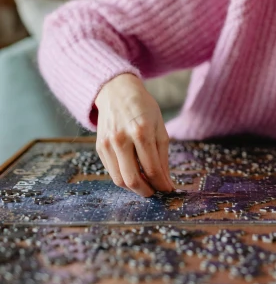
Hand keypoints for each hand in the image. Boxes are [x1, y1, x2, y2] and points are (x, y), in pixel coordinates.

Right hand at [94, 73, 174, 196]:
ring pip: (119, 180)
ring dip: (134, 188)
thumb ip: (163, 155)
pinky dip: (123, 177)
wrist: (117, 91)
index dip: (161, 184)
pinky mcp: (99, 147)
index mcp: (141, 131)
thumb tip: (166, 182)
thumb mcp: (159, 126)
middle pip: (132, 179)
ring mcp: (107, 143)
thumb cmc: (143, 108)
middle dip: (146, 192)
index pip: (151, 168)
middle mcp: (121, 138)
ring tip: (145, 184)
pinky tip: (133, 173)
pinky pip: (111, 171)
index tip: (168, 190)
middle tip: (155, 192)